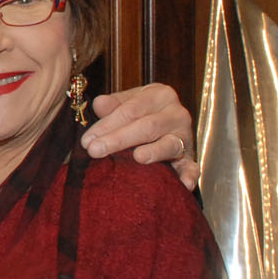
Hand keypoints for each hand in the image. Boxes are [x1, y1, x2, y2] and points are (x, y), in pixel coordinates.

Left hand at [83, 82, 197, 189]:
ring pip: (168, 144)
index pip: (131, 110)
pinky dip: (189, 174)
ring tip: (138, 157)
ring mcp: (185, 136)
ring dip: (153, 152)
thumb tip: (98, 104)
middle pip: (146, 126)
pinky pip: (191, 166)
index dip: (107, 125)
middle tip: (95, 151)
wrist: (169, 122)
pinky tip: (184, 184)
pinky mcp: (190, 157)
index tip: (87, 140)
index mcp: (160, 95)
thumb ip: (113, 105)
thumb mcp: (128, 103)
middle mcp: (176, 113)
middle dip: (119, 139)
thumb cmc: (142, 112)